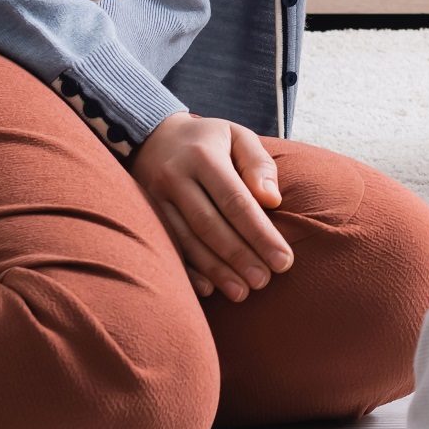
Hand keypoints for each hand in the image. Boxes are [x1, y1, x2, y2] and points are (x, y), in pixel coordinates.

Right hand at [130, 113, 293, 302]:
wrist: (152, 136)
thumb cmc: (208, 140)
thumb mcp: (237, 136)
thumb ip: (258, 164)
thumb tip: (272, 201)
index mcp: (203, 156)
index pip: (235, 201)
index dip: (260, 233)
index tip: (283, 260)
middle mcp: (175, 177)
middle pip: (210, 225)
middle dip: (240, 257)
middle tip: (264, 282)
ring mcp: (155, 198)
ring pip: (188, 241)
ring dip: (216, 270)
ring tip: (242, 293)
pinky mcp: (145, 215)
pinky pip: (167, 247)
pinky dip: (188, 271)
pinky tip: (208, 289)